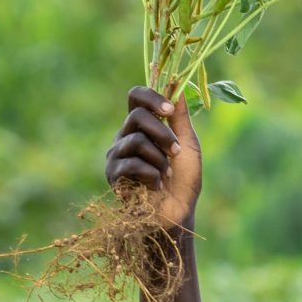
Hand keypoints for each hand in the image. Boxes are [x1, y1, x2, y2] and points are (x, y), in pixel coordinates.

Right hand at [105, 85, 200, 228]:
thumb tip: (178, 88)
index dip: (151, 97)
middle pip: (137, 115)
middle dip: (163, 133)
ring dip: (159, 159)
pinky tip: (155, 186)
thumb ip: (180, 119)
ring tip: (165, 174)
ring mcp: (116, 155)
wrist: (178, 214)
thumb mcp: (188, 145)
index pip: (136, 97)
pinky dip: (151, 175)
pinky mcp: (113, 175)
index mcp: (143, 126)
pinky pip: (132, 163)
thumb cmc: (184, 181)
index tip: (169, 109)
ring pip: (136, 140)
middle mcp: (125, 136)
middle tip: (176, 152)